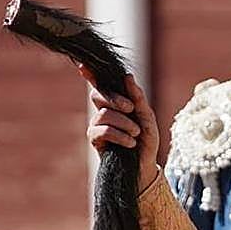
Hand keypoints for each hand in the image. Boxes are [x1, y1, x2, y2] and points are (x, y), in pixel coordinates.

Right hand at [79, 65, 161, 187]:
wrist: (144, 165)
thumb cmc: (146, 140)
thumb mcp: (147, 117)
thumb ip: (137, 98)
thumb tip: (127, 77)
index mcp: (116, 101)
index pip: (100, 84)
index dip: (90, 74)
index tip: (83, 64)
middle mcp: (103, 109)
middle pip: (98, 94)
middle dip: (116, 99)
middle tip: (131, 109)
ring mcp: (96, 123)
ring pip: (104, 114)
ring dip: (125, 123)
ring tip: (136, 134)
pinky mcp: (94, 138)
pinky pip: (103, 130)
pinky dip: (120, 135)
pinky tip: (130, 143)